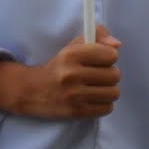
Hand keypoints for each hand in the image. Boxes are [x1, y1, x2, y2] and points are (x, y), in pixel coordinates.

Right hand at [0, 26, 121, 118]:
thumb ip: (97, 36)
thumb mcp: (73, 46)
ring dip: (109, 90)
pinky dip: (104, 104)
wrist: (31, 91)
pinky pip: (107, 108)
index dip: (109, 57)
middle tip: (97, 75)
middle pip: (114, 75)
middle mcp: (72, 75)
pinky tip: (93, 98)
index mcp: (71, 55)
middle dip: (110, 74)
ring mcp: (74, 96)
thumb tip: (117, 45)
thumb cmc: (58, 67)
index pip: (110, 55)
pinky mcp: (76, 112)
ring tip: (97, 87)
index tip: (101, 59)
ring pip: (114, 93)